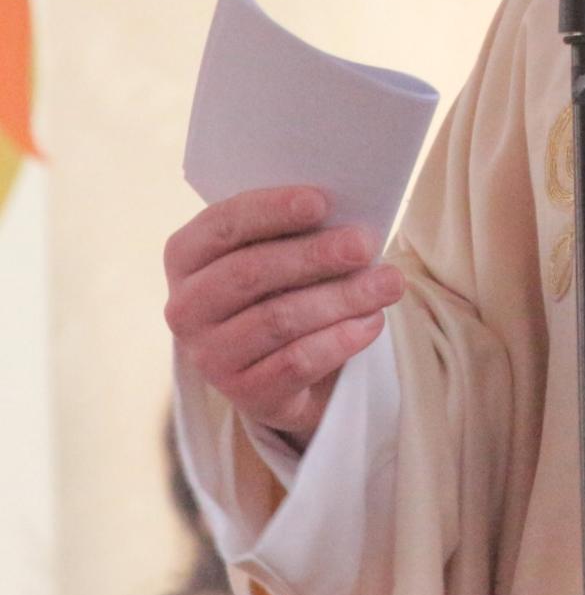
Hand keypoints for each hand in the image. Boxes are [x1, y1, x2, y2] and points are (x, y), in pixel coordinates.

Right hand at [164, 186, 404, 446]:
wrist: (284, 361)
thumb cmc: (288, 281)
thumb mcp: (284, 248)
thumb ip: (303, 228)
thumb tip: (353, 219)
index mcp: (188, 255)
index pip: (223, 224)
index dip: (273, 210)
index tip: (323, 201)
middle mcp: (186, 306)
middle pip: (250, 273)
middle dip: (315, 255)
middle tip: (366, 244)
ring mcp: (208, 354)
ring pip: (278, 320)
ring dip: (341, 298)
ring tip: (389, 283)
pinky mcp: (242, 392)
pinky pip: (295, 363)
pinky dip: (340, 340)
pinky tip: (372, 322)